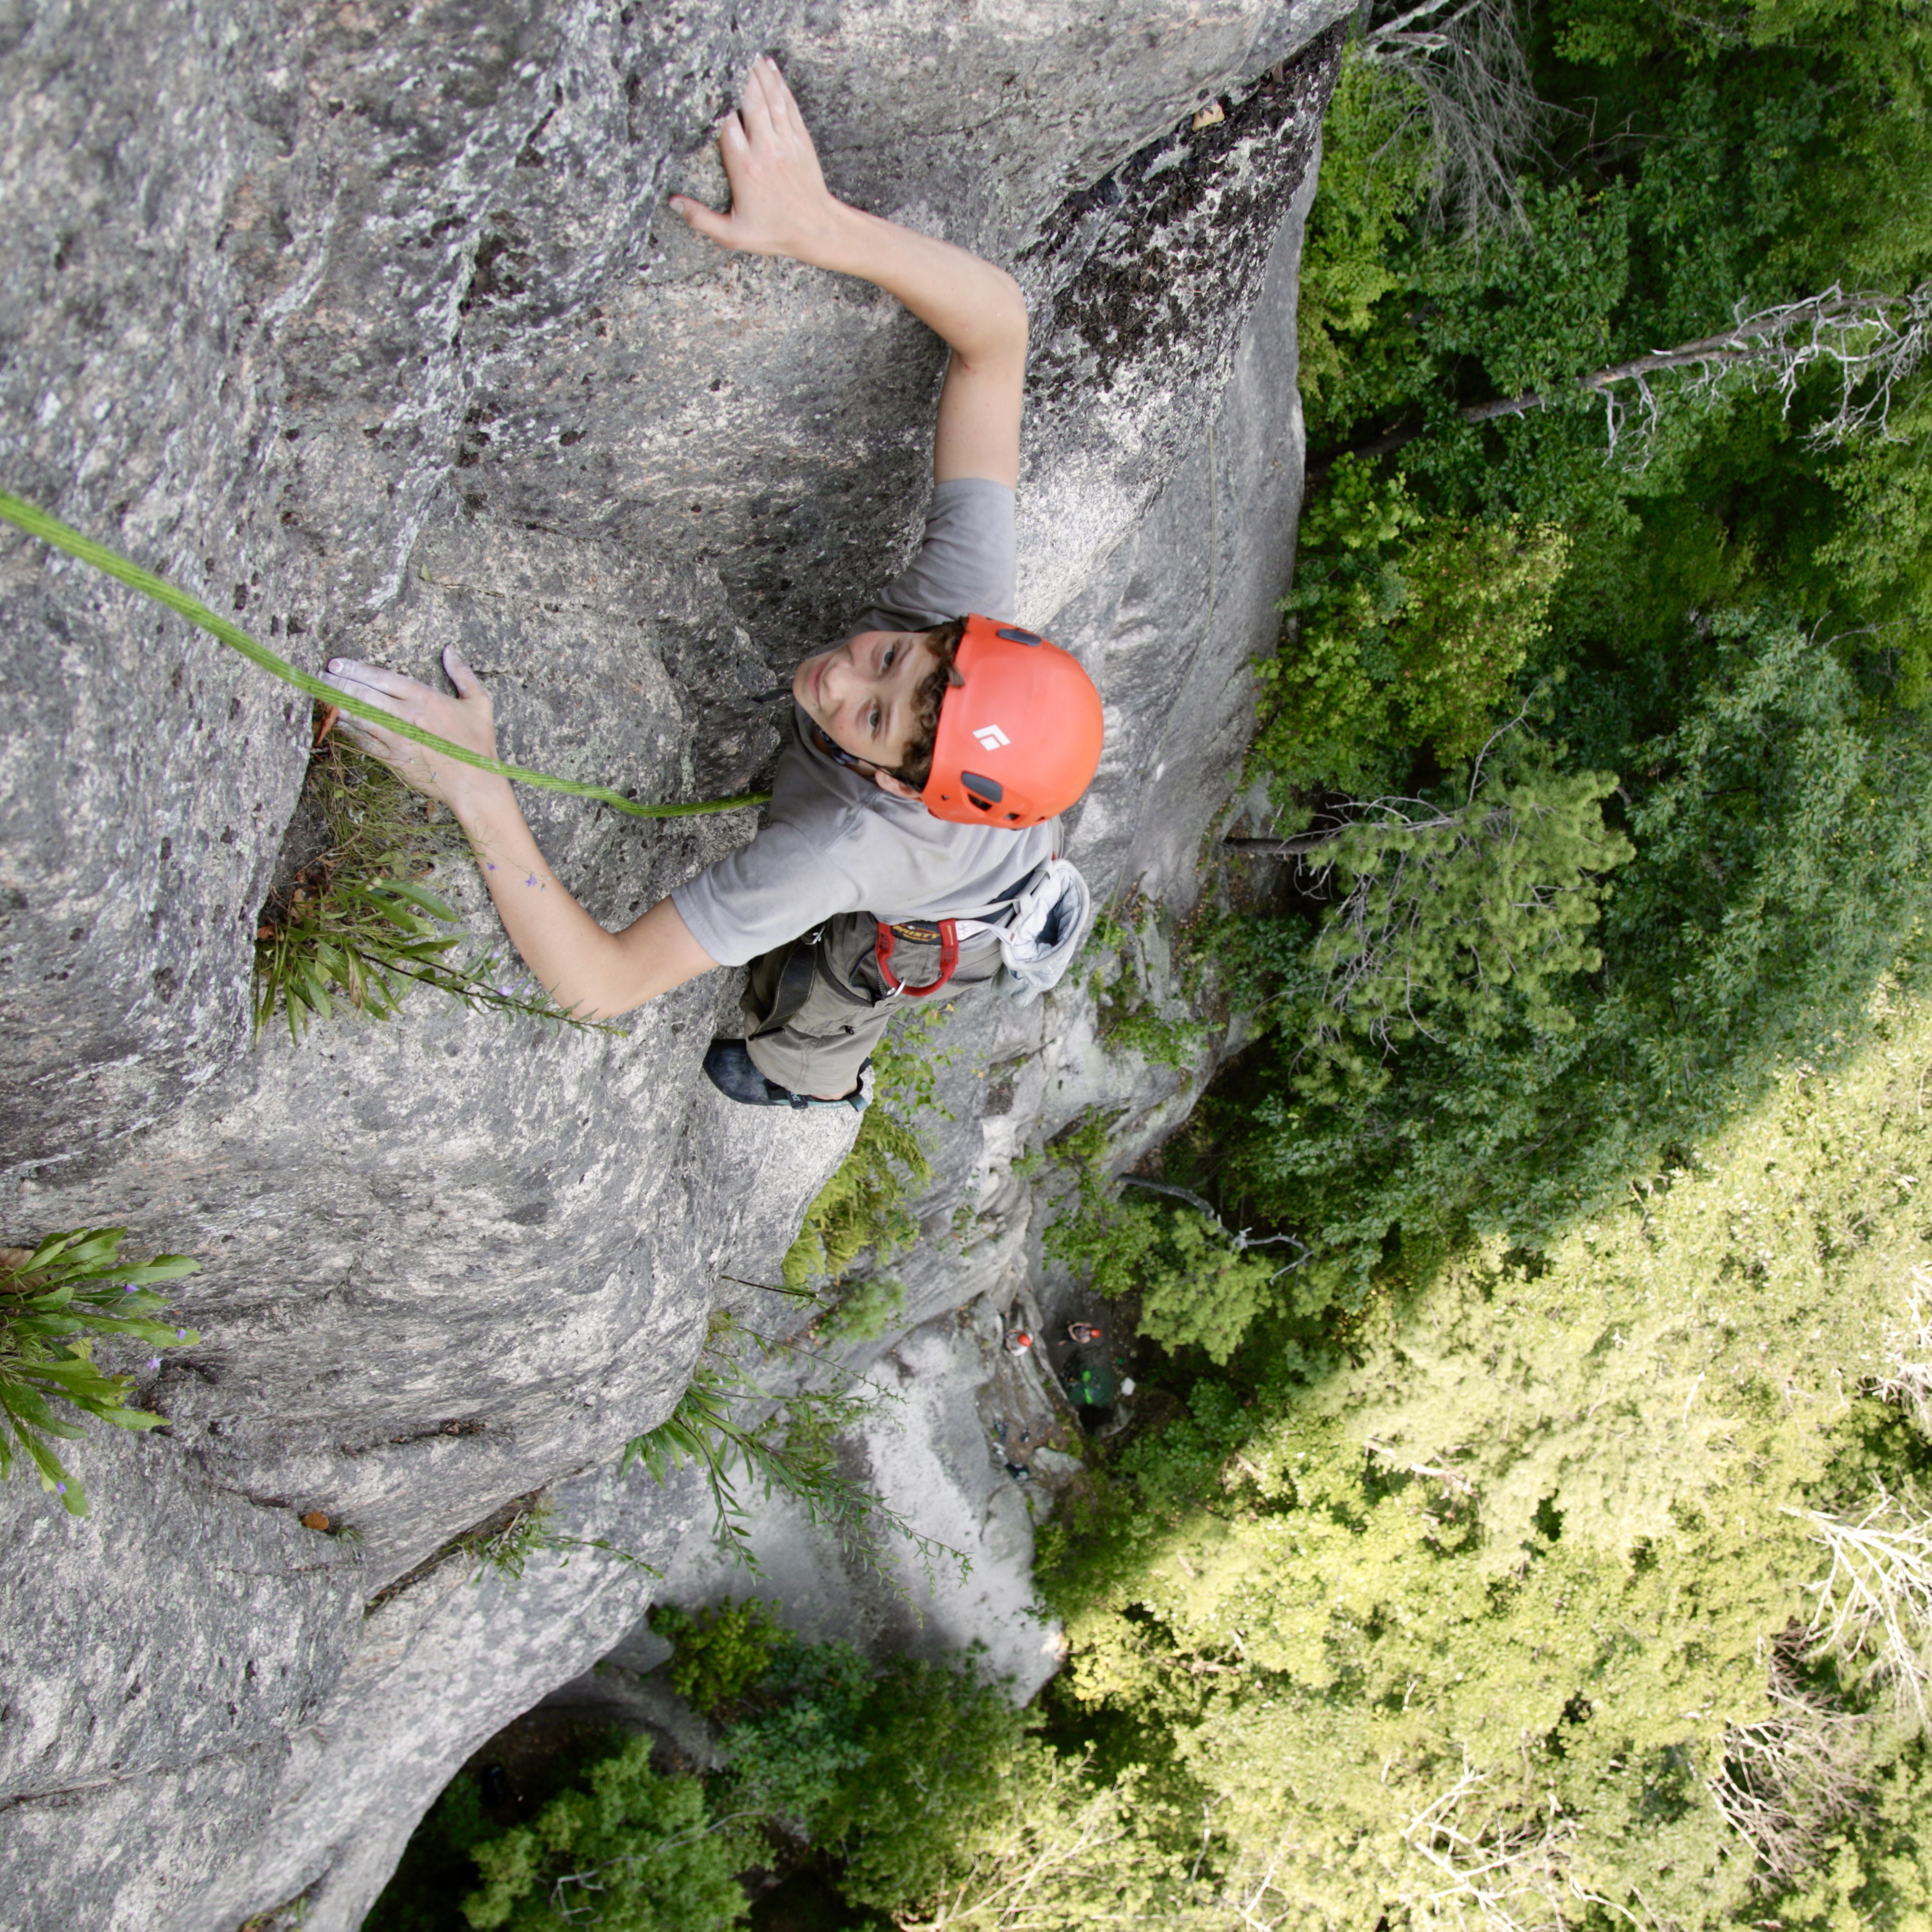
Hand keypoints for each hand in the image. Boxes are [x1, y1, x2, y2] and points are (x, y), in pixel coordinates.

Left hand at [320, 646, 512, 822]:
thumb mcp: (479, 704)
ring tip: (322, 694)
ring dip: (338, 705)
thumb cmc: (478, 744)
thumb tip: (450, 650)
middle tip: (322, 675)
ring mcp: (397, 739)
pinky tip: (338, 721)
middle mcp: (407, 717)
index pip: (382, 678)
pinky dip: (349, 730)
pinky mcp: (392, 758)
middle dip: (339, 683)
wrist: (475, 784)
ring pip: (359, 717)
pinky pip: (364, 741)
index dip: (356, 669)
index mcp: (425, 699)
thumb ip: (463, 674)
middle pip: (364, 694)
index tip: (337, 663)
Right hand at [671, 55, 843, 261]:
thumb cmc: (775, 233)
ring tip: (746, 53)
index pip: (726, 124)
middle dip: (738, 75)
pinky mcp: (801, 140)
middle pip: (749, 101)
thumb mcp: (734, 234)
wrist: (818, 229)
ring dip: (758, 72)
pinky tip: (769, 67)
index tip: (706, 85)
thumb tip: (672, 203)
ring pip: (770, 97)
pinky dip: (779, 83)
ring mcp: (786, 142)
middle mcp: (766, 149)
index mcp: (745, 168)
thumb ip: (701, 219)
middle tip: (727, 55)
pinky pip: (788, 104)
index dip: (716, 101)